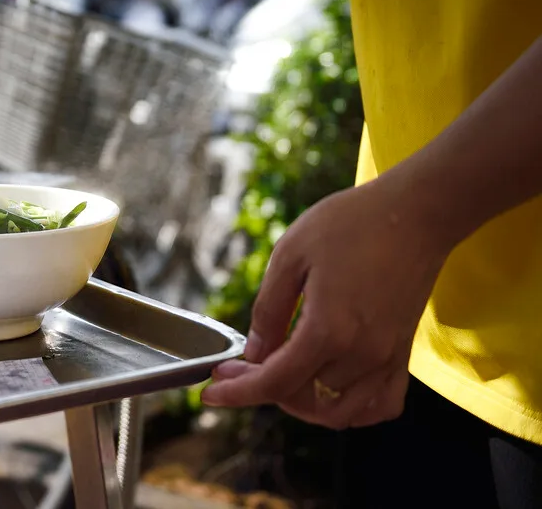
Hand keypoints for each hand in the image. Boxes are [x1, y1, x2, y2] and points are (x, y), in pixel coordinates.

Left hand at [201, 175, 456, 429]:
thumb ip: (268, 310)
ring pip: (340, 413)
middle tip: (240, 367)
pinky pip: (380, 405)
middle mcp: (362, 354)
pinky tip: (327, 385)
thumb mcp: (290, 255)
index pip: (275, 383)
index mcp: (329, 330)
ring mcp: (387, 359)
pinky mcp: (404, 354)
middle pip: (303, 400)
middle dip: (263, 390)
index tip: (212, 392)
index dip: (238, 392)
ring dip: (304, 405)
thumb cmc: (350, 224)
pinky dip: (351, 409)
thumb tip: (254, 353)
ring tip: (280, 374)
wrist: (415, 214)